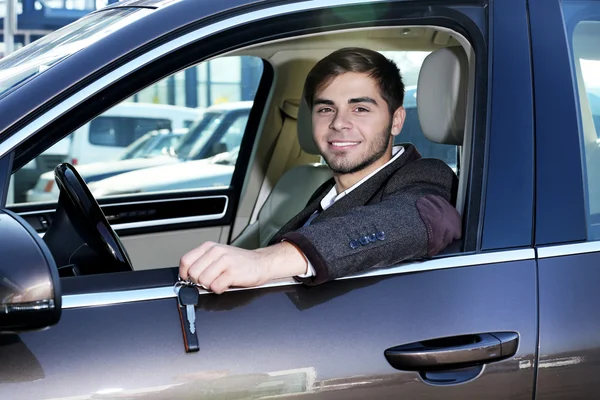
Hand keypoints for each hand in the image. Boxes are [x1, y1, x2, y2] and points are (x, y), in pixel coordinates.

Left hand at [179, 242, 307, 293]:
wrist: (261, 263)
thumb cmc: (239, 262)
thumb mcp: (218, 256)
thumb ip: (202, 262)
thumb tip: (186, 276)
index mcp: (210, 247)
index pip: (186, 261)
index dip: (185, 274)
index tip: (189, 279)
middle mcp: (216, 251)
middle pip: (193, 273)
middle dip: (199, 281)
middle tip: (209, 280)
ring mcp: (225, 261)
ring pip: (204, 281)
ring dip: (210, 286)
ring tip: (219, 281)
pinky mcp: (233, 272)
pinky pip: (216, 287)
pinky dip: (219, 290)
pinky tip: (226, 284)